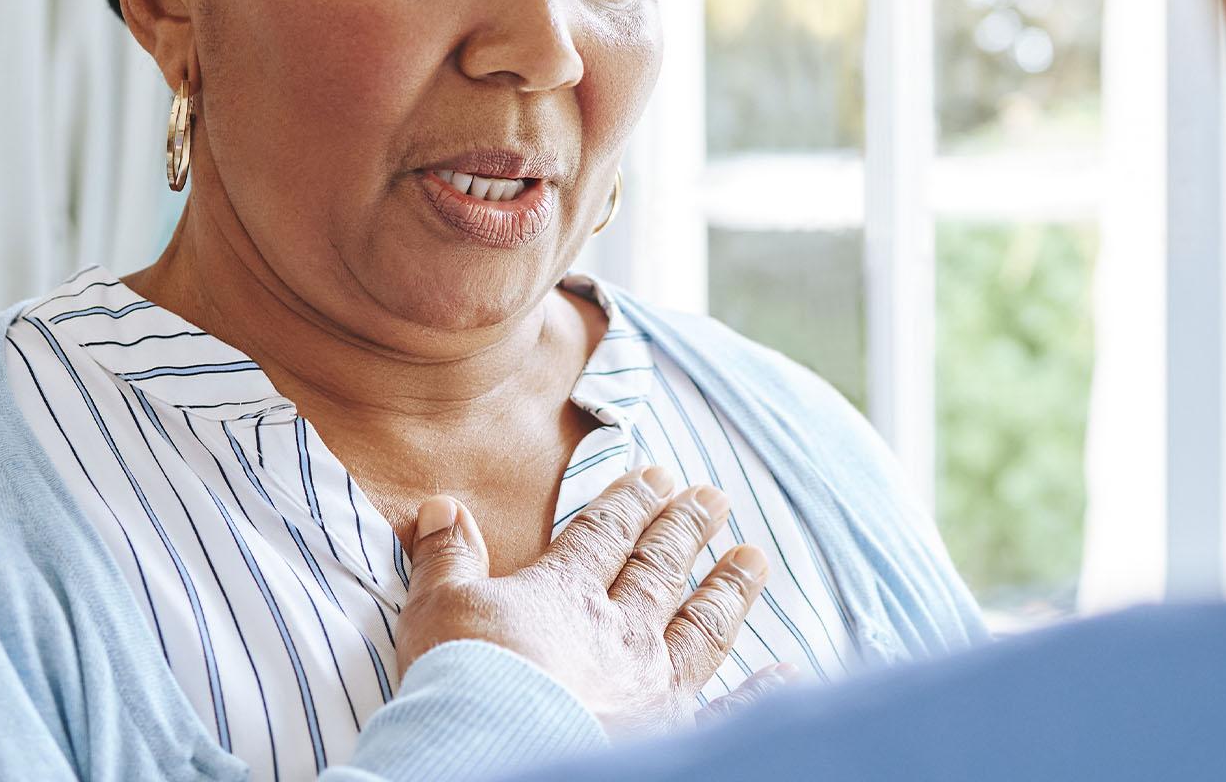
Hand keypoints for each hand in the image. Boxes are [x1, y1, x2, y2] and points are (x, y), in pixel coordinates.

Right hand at [397, 466, 773, 734]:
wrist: (497, 751)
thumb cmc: (464, 679)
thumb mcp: (438, 608)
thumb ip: (446, 557)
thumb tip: (442, 506)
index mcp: (566, 593)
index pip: (605, 535)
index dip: (630, 502)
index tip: (657, 475)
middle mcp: (621, 631)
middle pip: (661, 569)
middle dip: (687, 529)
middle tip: (716, 497)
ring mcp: (653, 686)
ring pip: (702, 626)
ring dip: (729, 589)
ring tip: (755, 557)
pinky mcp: (670, 736)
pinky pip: (724, 711)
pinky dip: (759, 693)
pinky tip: (787, 670)